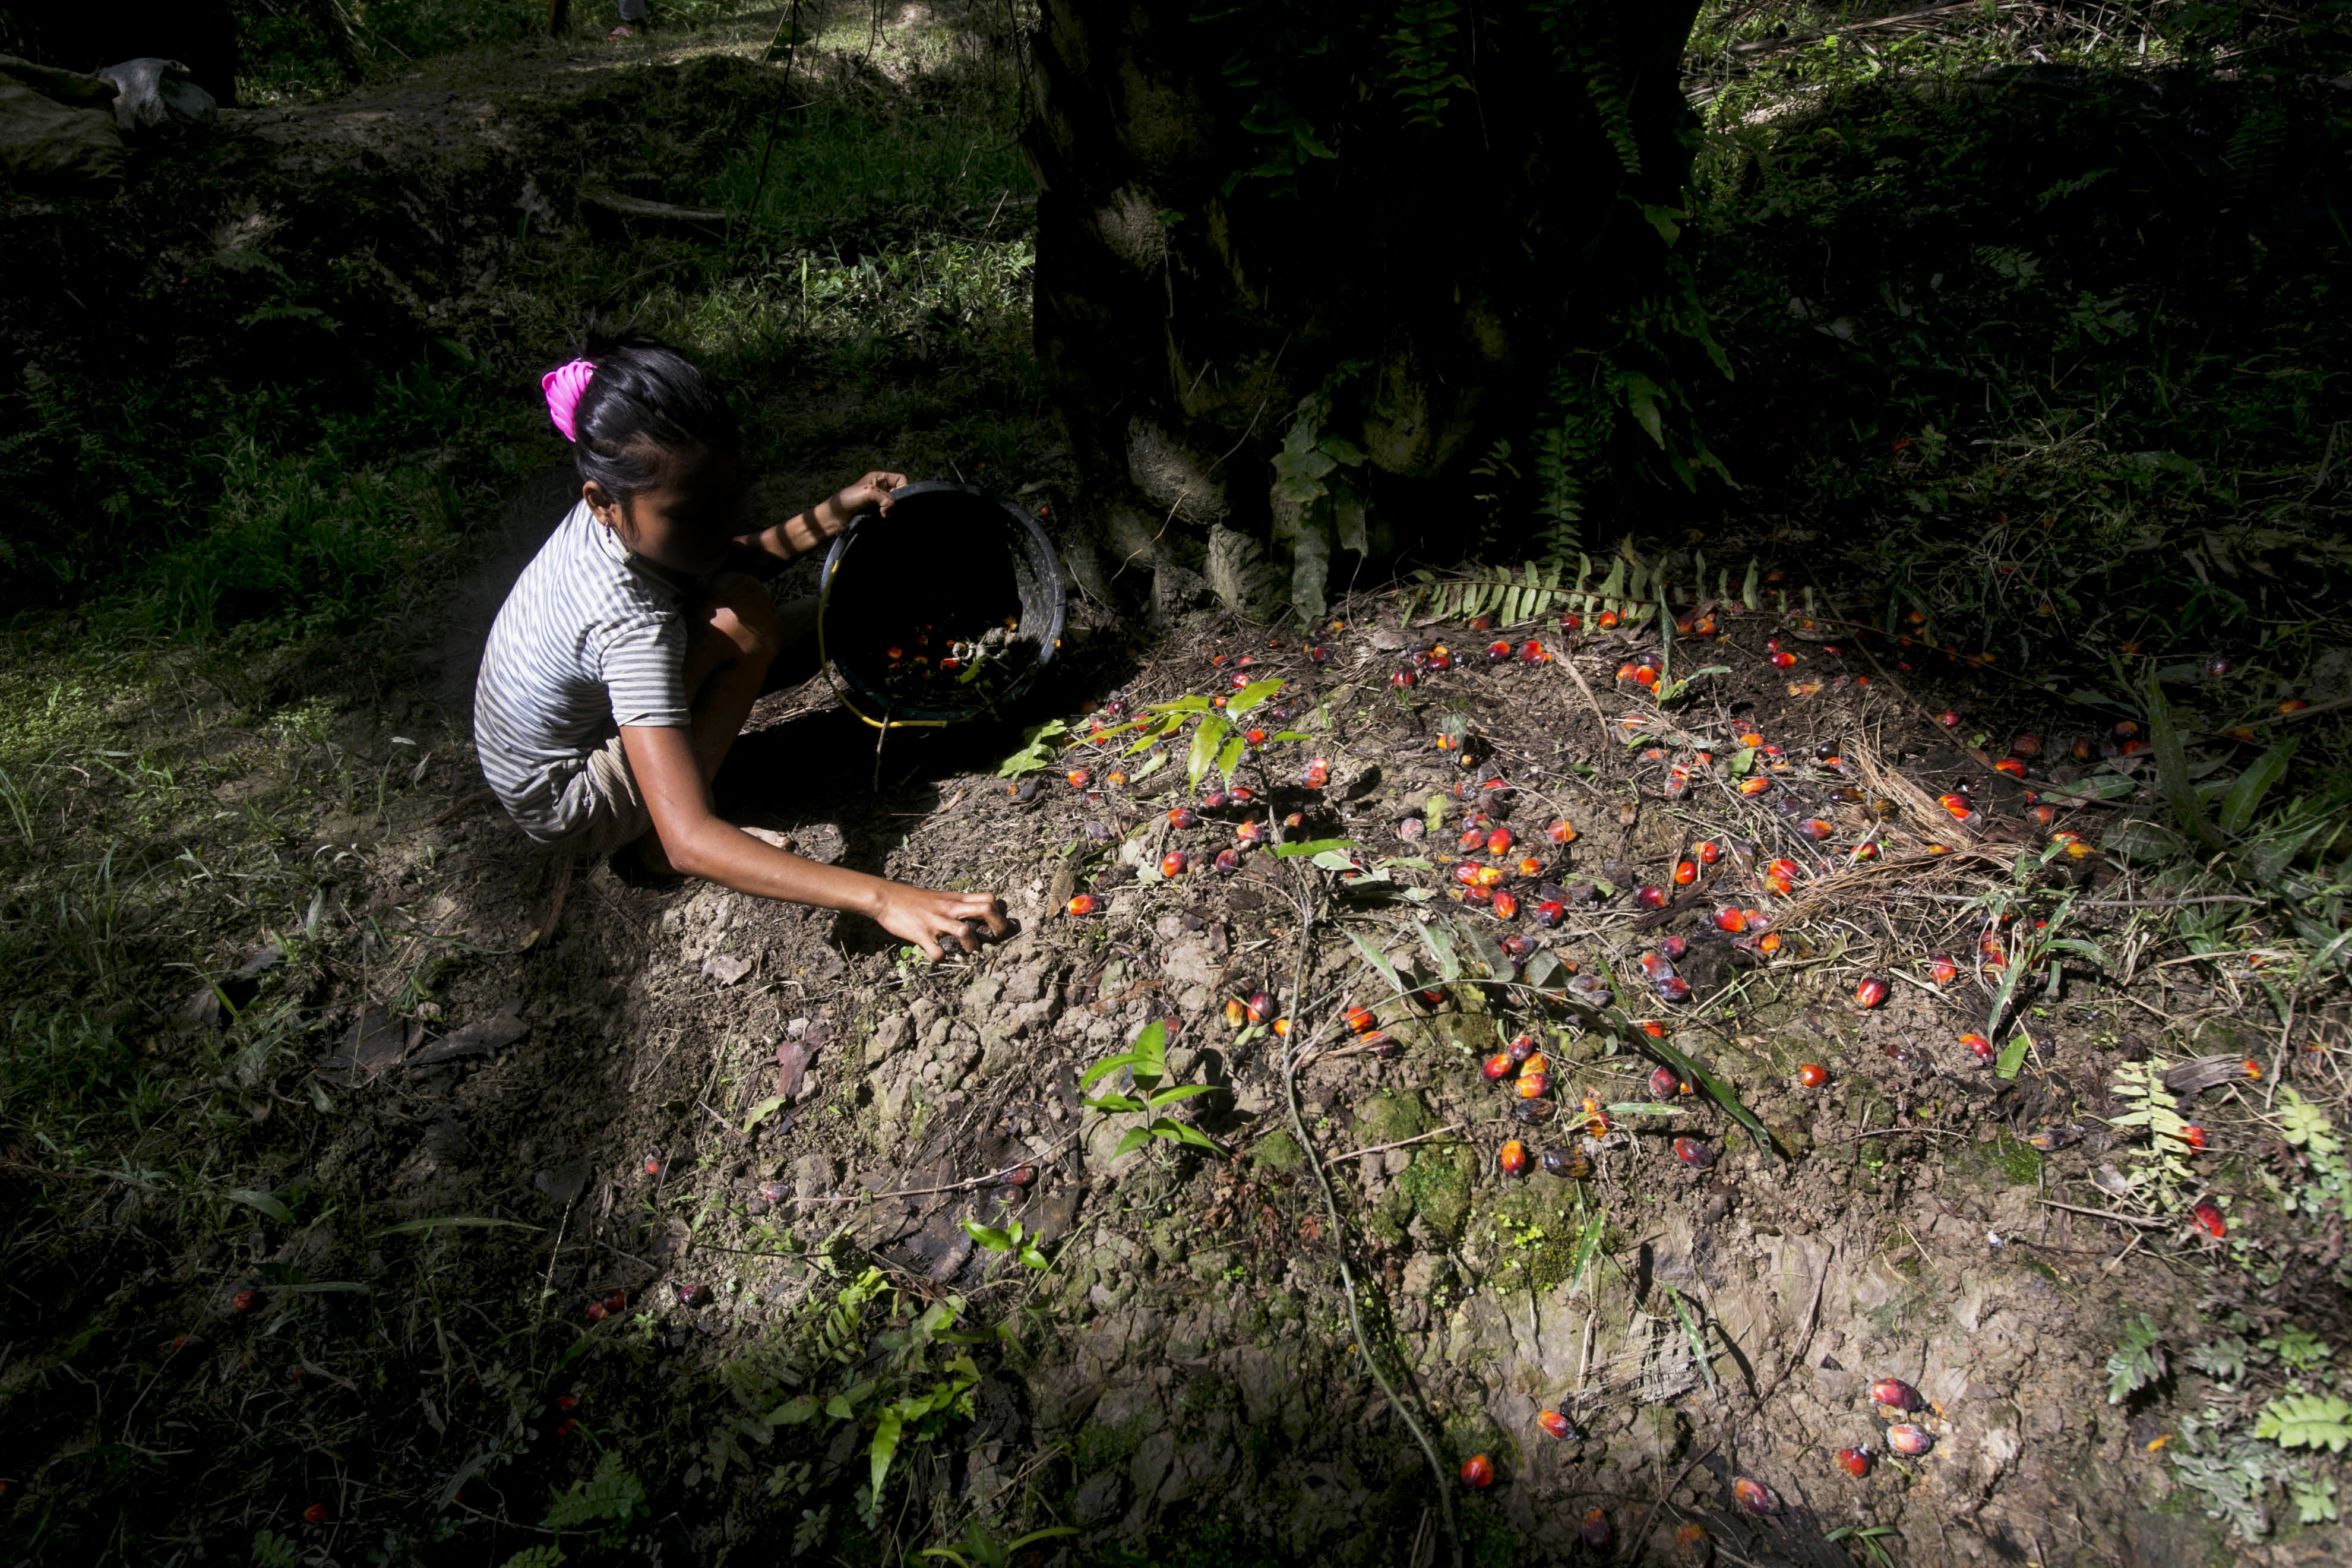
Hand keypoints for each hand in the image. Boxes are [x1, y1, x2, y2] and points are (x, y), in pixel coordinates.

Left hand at [834, 470, 906, 517]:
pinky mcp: (876, 511)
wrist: (834, 517)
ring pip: (895, 503)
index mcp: (879, 477)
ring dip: (891, 510)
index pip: (901, 479)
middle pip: (900, 492)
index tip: (893, 499)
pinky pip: (889, 512)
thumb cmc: (846, 500)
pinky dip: (888, 516)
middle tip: (886, 509)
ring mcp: (878, 499)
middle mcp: (880, 487)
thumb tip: (891, 507)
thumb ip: (883, 497)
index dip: (902, 488)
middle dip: (897, 501)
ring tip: (882, 515)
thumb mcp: (867, 492)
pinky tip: (881, 519)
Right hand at [873, 882, 1006, 961]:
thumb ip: (956, 905)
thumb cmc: (913, 899)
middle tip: (993, 939)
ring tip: (968, 952)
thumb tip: (973, 915)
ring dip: (972, 947)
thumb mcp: (939, 897)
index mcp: (955, 899)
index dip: (999, 913)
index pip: (989, 898)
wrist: (886, 897)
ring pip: (965, 932)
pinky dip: (940, 959)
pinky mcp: (922, 934)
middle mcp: (950, 908)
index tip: (995, 926)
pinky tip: (938, 957)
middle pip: (987, 909)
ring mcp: (936, 921)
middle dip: (998, 927)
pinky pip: (937, 952)